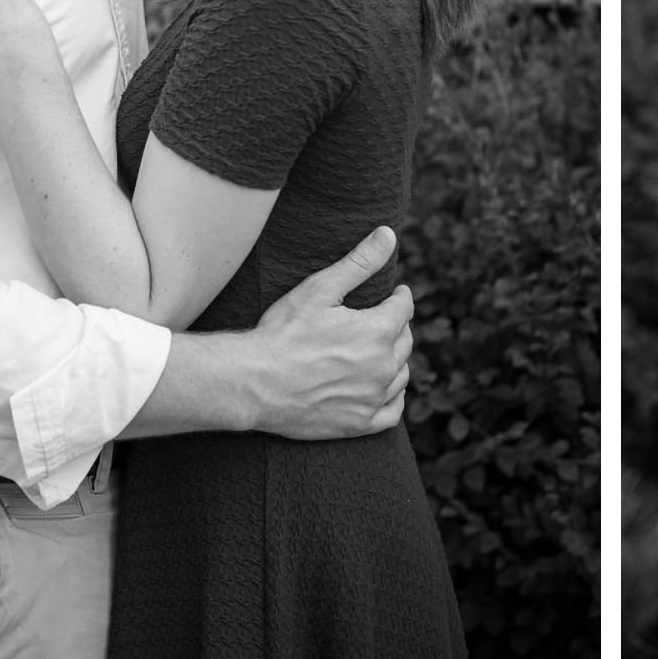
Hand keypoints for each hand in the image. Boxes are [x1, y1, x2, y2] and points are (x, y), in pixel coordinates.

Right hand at [248, 226, 413, 439]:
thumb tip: (389, 234)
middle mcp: (383, 367)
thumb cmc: (282, 333)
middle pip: (405, 339)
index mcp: (377, 331)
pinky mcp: (359, 424)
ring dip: (395, 359)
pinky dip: (393, 398)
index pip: (403, 307)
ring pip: (401, 374)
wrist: (252, 383)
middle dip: (396, 325)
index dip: (398, 296)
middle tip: (381, 319)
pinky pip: (393, 412)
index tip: (394, 293)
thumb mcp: (320, 289)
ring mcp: (372, 398)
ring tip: (380, 350)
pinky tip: (383, 389)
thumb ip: (359, 262)